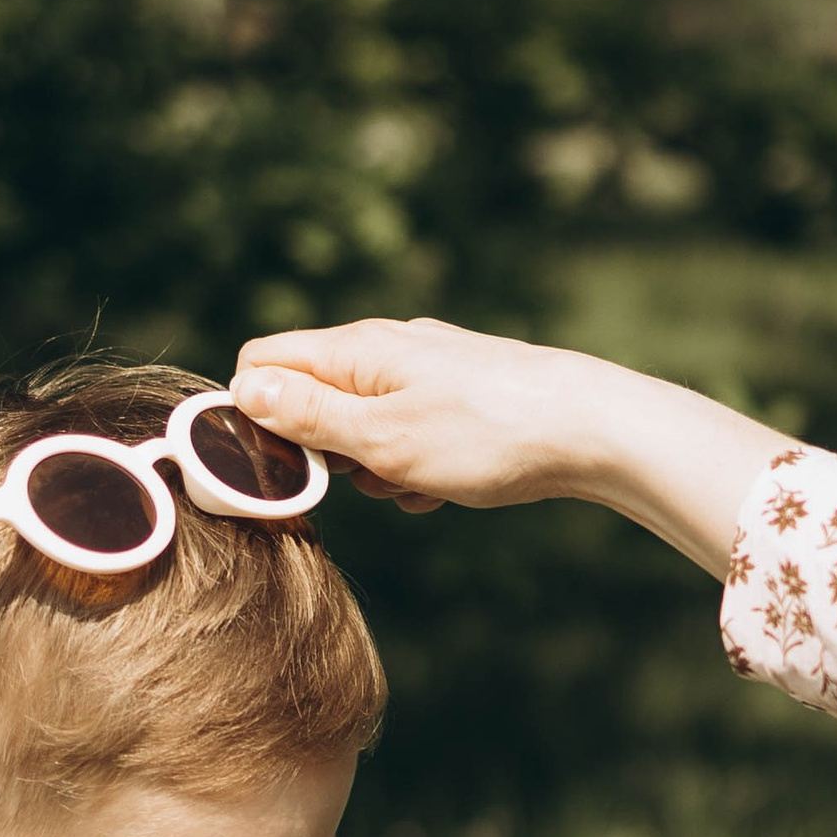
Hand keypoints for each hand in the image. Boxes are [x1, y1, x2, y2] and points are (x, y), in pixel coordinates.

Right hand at [232, 316, 777, 573]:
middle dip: (324, 451)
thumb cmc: (487, 434)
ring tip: (414, 486)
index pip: (263, 362)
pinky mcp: (462, 395)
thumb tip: (244, 391)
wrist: (592, 428)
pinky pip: (411, 433)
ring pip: (365, 423)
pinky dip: (416, 466)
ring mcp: (428, 369)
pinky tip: (446, 488)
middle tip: (363, 481)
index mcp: (356, 350)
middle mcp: (388, 348)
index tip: (283, 464)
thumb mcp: (382, 437)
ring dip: (375, 467)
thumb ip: (309, 416)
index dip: (257, 415)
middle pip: (313, 397)